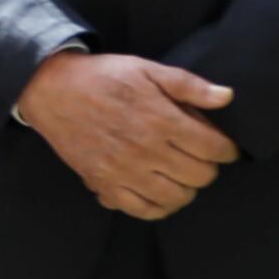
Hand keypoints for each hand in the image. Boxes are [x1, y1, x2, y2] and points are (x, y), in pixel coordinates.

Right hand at [16, 51, 239, 220]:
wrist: (51, 90)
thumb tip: (227, 96)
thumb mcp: (147, 69)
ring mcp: (124, 171)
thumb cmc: (102, 77)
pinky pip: (143, 210)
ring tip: (181, 176)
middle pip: (200, 175)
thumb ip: (189, 84)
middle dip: (208, 167)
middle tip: (200, 158)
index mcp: (161, 119)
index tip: (224, 148)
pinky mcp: (105, 184)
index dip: (227, 150)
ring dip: (186, 188)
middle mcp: (146, 149)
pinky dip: (159, 207)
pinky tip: (160, 193)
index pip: (214, 148)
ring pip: (176, 197)